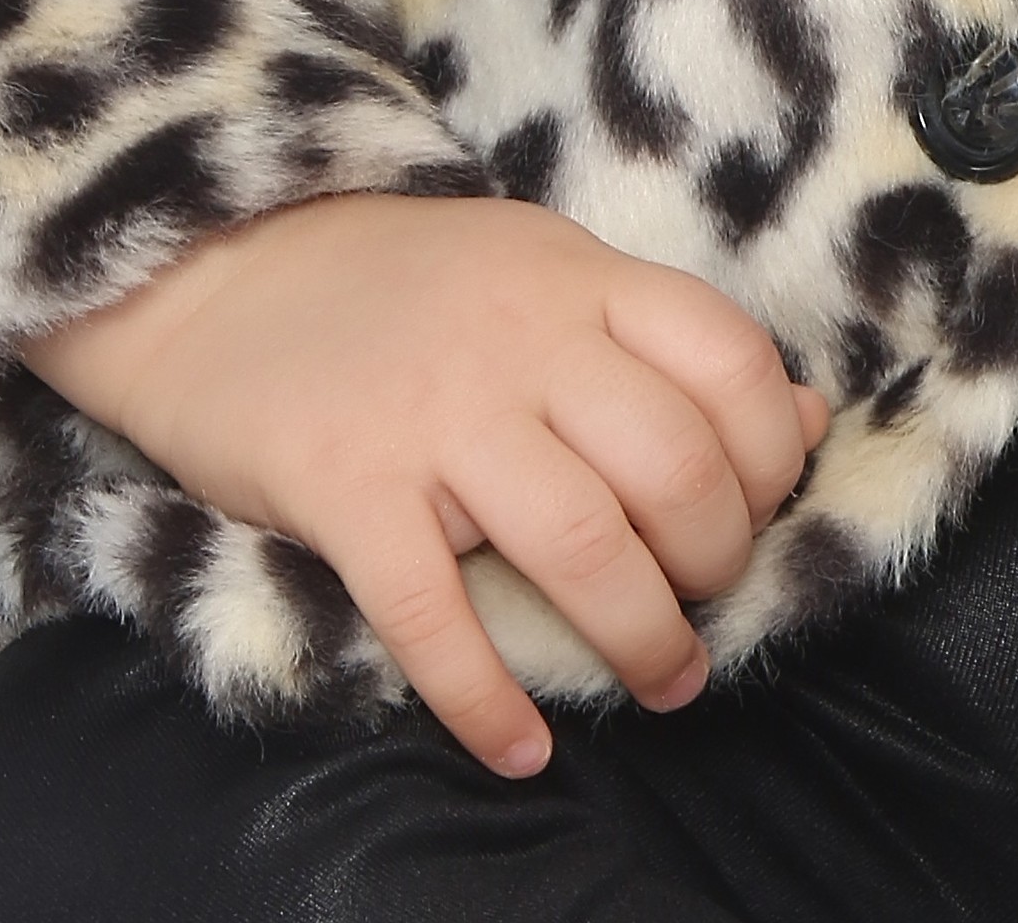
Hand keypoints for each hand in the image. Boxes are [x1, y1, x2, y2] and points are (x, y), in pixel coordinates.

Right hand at [19, 192, 830, 777]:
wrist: (217, 268)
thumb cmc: (401, 288)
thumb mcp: (546, 272)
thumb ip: (662, 342)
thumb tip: (800, 422)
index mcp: (578, 276)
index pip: (728, 358)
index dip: (769, 453)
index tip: (757, 511)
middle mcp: (520, 338)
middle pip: (671, 460)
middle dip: (715, 557)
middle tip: (705, 605)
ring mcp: (432, 412)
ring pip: (580, 539)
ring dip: (640, 633)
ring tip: (664, 680)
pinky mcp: (343, 486)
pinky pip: (432, 614)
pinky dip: (486, 699)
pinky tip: (521, 748)